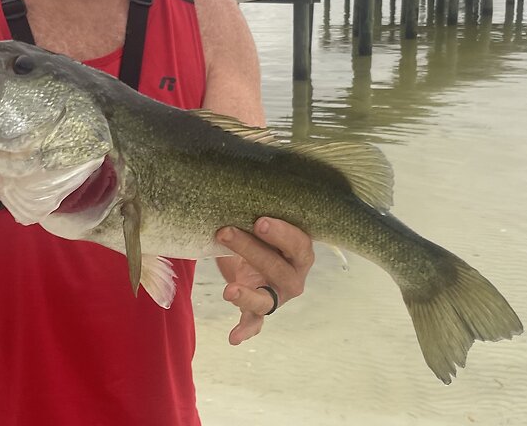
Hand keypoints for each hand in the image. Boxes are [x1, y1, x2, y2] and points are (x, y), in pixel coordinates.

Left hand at [215, 217, 314, 344]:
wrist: (252, 257)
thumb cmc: (261, 235)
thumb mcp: (263, 224)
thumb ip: (259, 214)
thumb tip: (235, 190)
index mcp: (301, 254)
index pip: (297, 244)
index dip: (280, 233)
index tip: (259, 220)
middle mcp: (293, 279)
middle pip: (276, 267)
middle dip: (250, 249)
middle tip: (225, 232)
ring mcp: (276, 297)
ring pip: (264, 298)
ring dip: (246, 295)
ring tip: (229, 291)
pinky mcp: (259, 311)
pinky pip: (254, 323)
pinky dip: (245, 330)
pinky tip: (234, 337)